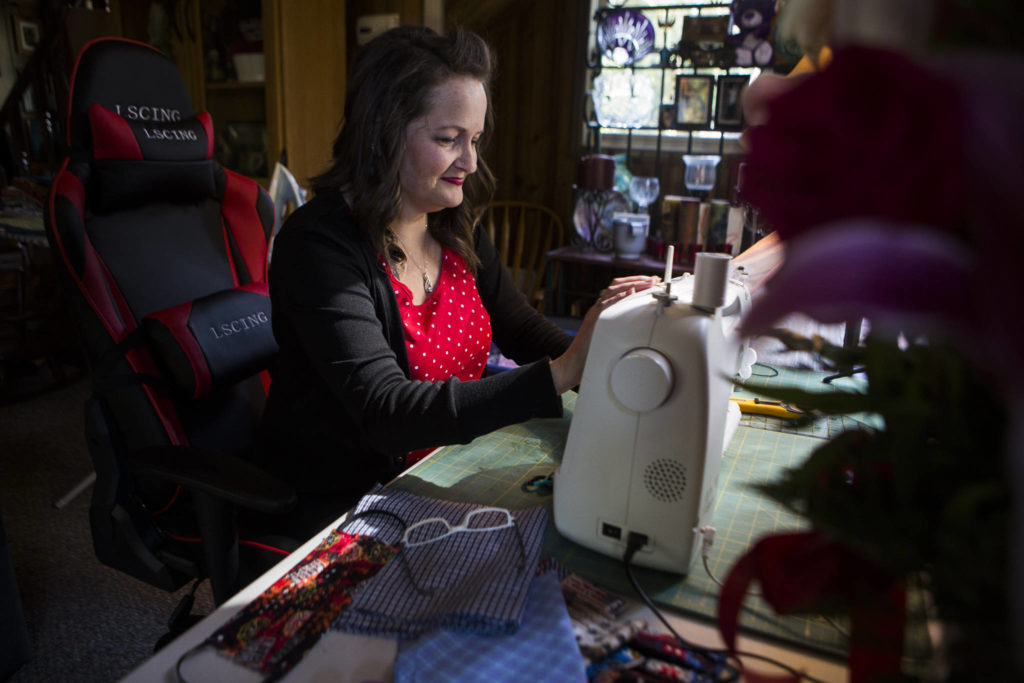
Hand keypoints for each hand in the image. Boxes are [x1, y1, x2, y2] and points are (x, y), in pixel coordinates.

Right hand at [549, 275, 661, 393]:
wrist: (573, 364)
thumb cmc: (592, 353)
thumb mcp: (609, 334)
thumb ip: (619, 322)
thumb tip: (635, 317)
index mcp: (603, 310)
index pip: (620, 289)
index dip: (636, 283)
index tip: (652, 281)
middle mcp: (598, 308)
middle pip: (616, 285)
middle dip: (637, 280)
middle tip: (653, 279)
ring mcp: (594, 313)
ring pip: (612, 291)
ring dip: (631, 284)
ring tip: (647, 283)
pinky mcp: (592, 320)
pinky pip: (605, 305)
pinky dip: (616, 297)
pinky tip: (628, 292)